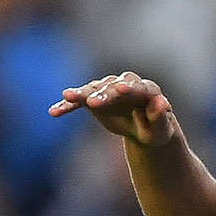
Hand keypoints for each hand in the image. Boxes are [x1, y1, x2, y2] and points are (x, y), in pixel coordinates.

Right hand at [49, 72, 177, 146]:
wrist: (143, 130)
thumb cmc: (155, 131)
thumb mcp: (161, 130)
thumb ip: (160, 117)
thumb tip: (161, 102)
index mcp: (147, 90)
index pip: (138, 88)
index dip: (129, 88)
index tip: (121, 89)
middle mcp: (127, 84)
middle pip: (113, 86)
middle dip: (104, 94)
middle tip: (92, 102)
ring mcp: (109, 88)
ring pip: (94, 89)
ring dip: (82, 94)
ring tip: (68, 96)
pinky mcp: (94, 97)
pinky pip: (79, 101)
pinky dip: (68, 105)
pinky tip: (54, 112)